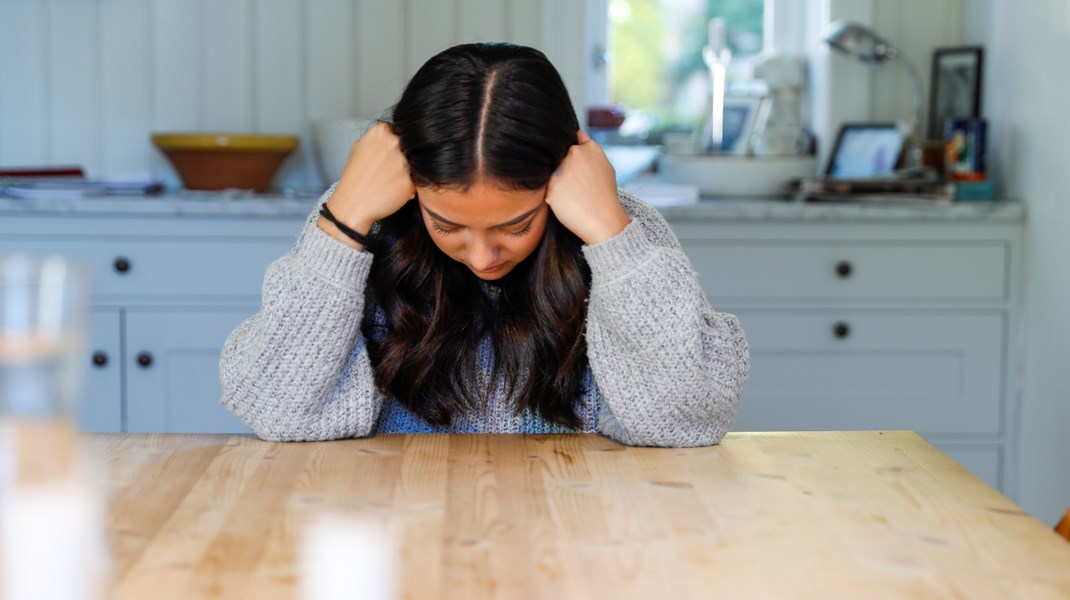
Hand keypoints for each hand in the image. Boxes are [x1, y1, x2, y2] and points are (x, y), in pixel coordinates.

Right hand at [319, 122, 415, 247]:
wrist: (352, 204)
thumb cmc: (355, 179)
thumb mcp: (360, 148)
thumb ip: (378, 139)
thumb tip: (394, 136)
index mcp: (381, 131)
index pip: (402, 132)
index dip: (400, 146)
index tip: (395, 155)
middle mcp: (394, 142)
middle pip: (411, 147)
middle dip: (406, 158)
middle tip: (393, 171)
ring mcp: (403, 160)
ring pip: (416, 163)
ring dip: (409, 172)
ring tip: (393, 181)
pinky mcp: (411, 180)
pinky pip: (417, 180)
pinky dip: (410, 186)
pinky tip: (396, 190)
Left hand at [545, 130, 629, 244]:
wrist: (604, 220)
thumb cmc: (606, 194)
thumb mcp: (605, 165)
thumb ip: (589, 147)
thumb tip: (577, 133)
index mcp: (588, 148)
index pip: (569, 145)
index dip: (570, 159)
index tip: (575, 171)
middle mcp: (574, 155)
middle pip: (558, 160)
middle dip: (564, 171)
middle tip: (577, 187)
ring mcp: (561, 170)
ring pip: (552, 175)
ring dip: (559, 184)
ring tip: (574, 197)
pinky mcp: (551, 187)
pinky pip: (548, 190)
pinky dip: (556, 198)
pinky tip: (568, 203)